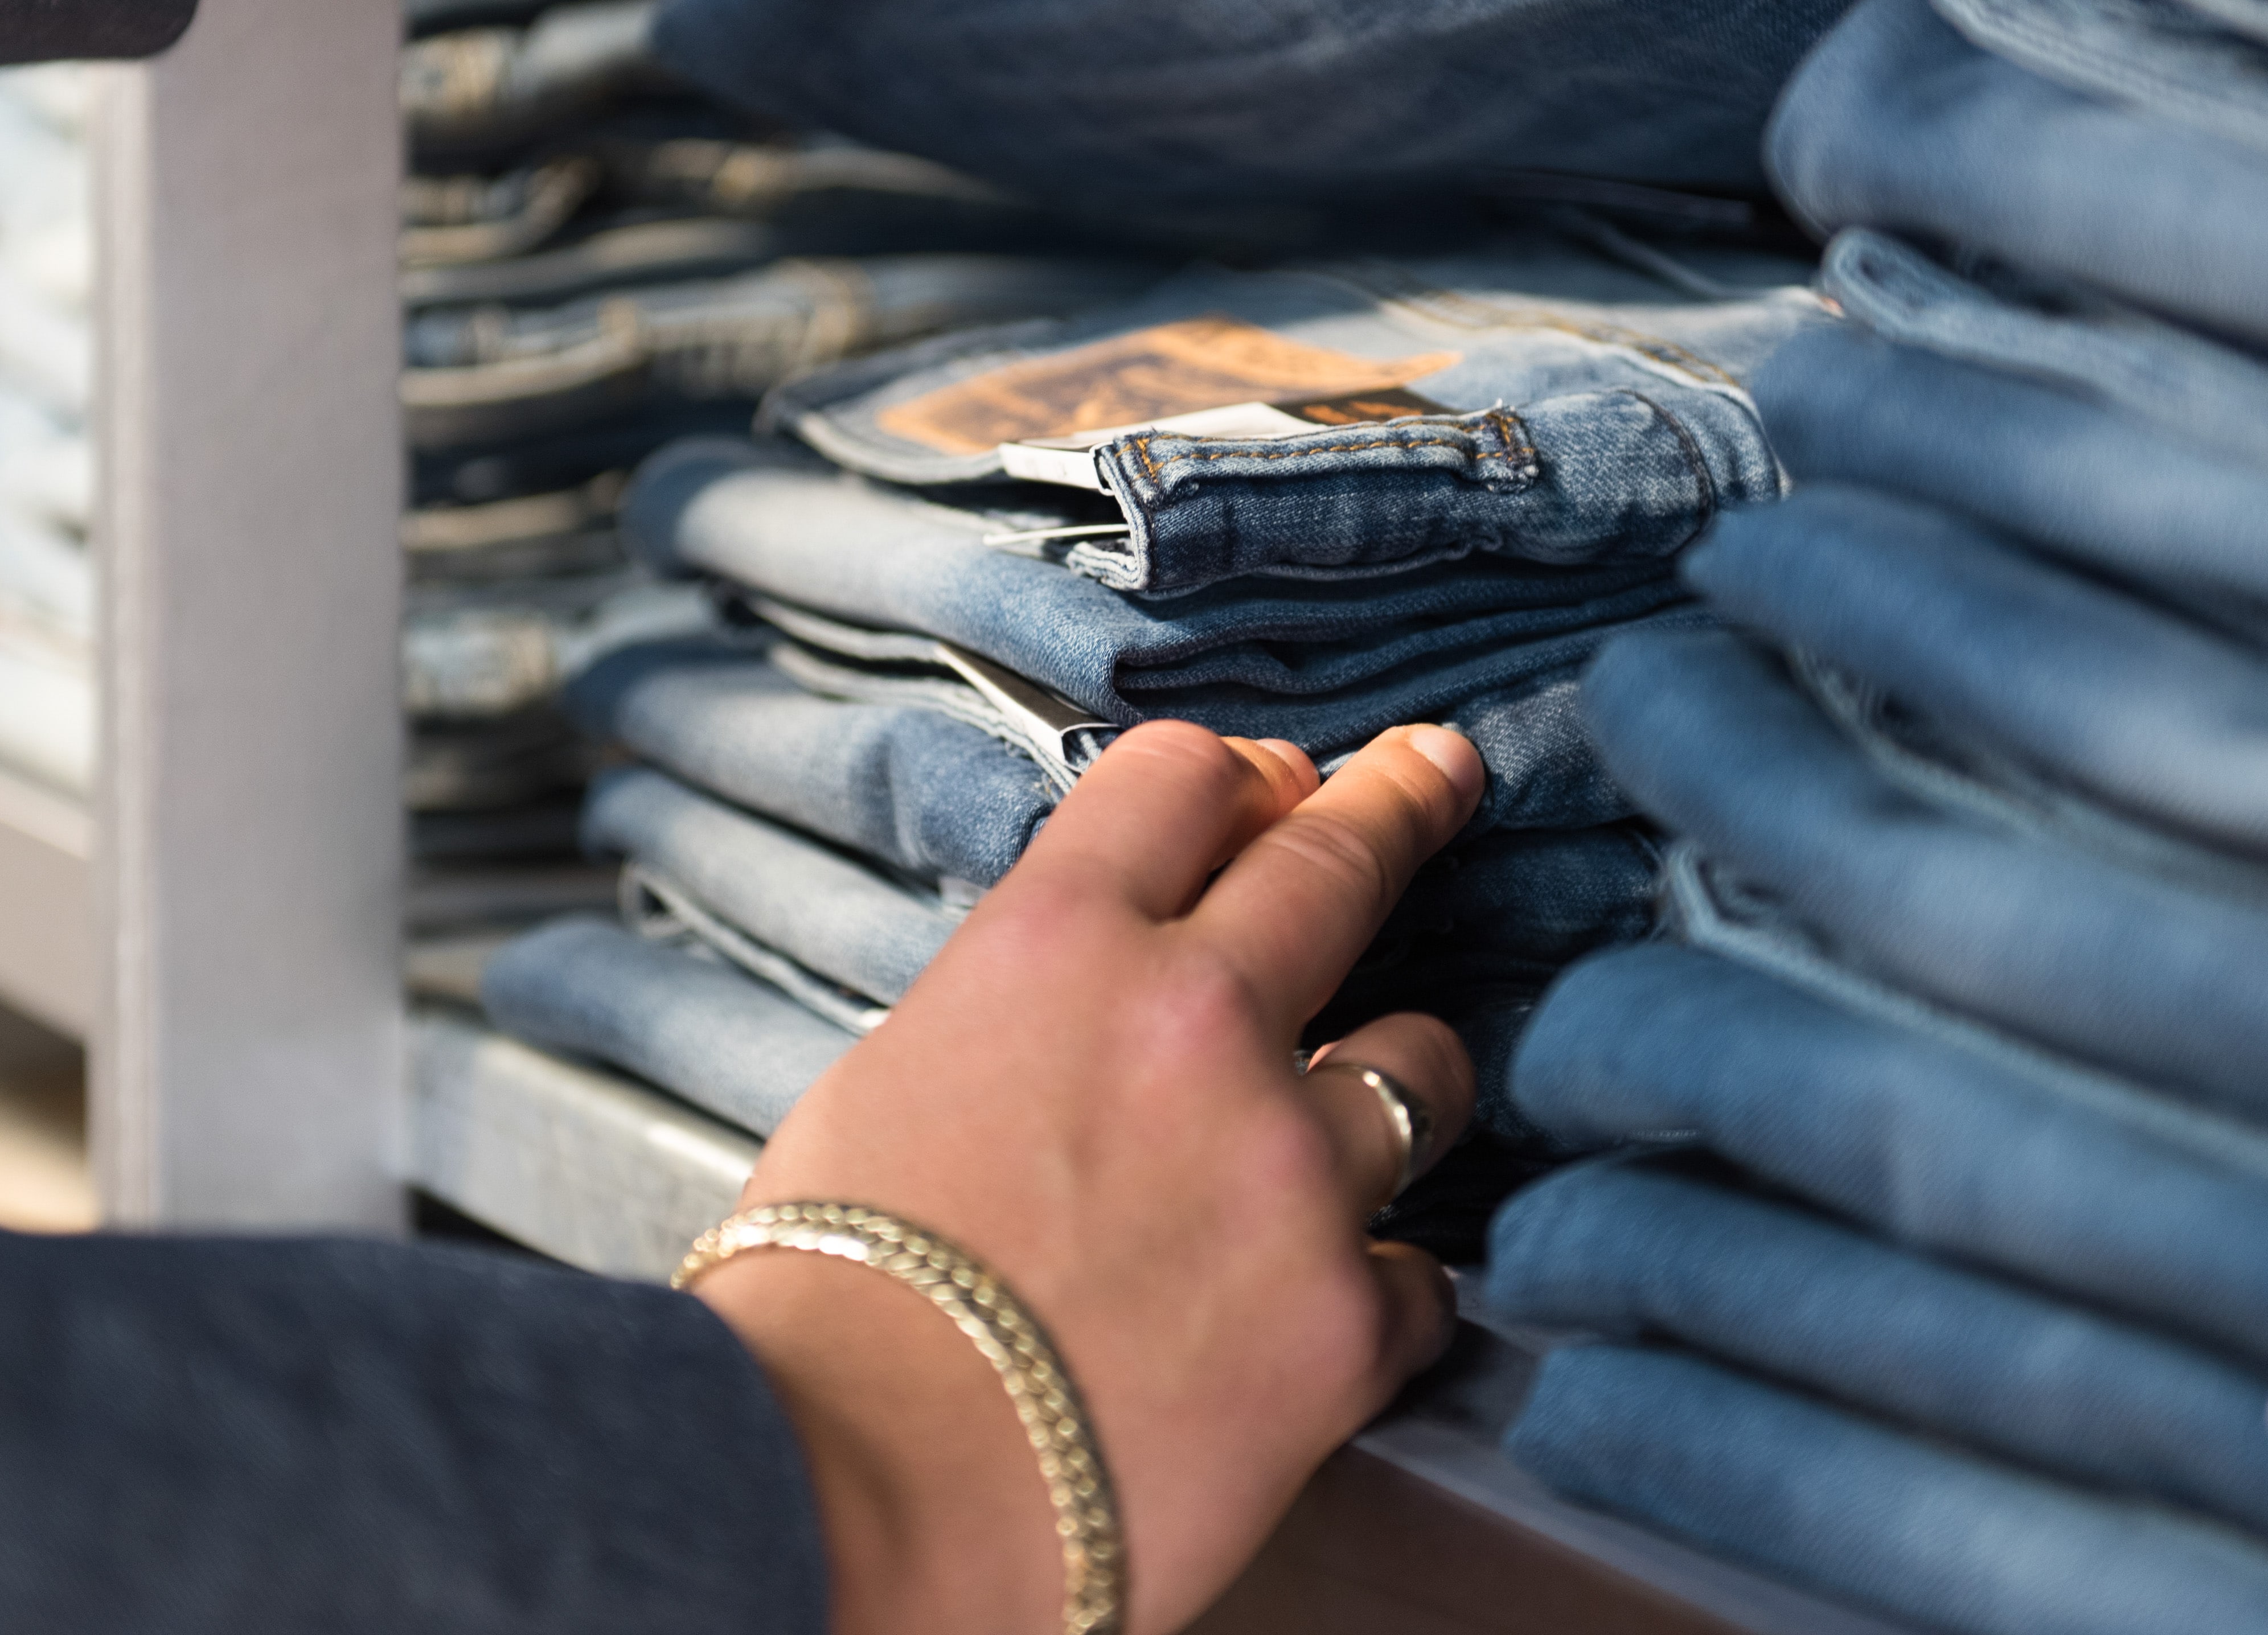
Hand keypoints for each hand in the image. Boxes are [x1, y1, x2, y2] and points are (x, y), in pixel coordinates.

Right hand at [690, 721, 1484, 1634]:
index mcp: (1056, 949)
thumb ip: (1019, 1009)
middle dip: (1398, 801)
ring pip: (1420, 1066)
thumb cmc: (831, 1306)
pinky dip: (1381, 1286)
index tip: (1278, 782)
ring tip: (1376, 1103)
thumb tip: (1077, 1001)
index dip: (1239, 775)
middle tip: (1436, 775)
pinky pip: (1422, 1273)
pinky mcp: (1346, 1317)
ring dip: (1396, 1078)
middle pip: (1338, 859)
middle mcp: (1193, 1024)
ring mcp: (1289, 1168)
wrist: (852, 1492)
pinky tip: (1325, 1307)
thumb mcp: (890, 1079)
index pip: (1182, 781)